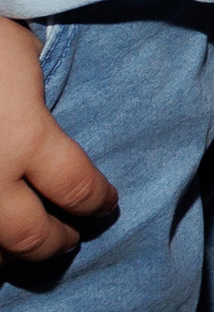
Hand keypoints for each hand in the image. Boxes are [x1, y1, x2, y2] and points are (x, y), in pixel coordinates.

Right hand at [0, 17, 113, 269]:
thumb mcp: (22, 56)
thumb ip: (36, 101)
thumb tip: (44, 123)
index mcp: (24, 136)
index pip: (77, 186)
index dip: (97, 201)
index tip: (107, 203)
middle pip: (30, 235)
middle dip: (55, 241)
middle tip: (69, 238)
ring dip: (8, 254)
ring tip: (20, 247)